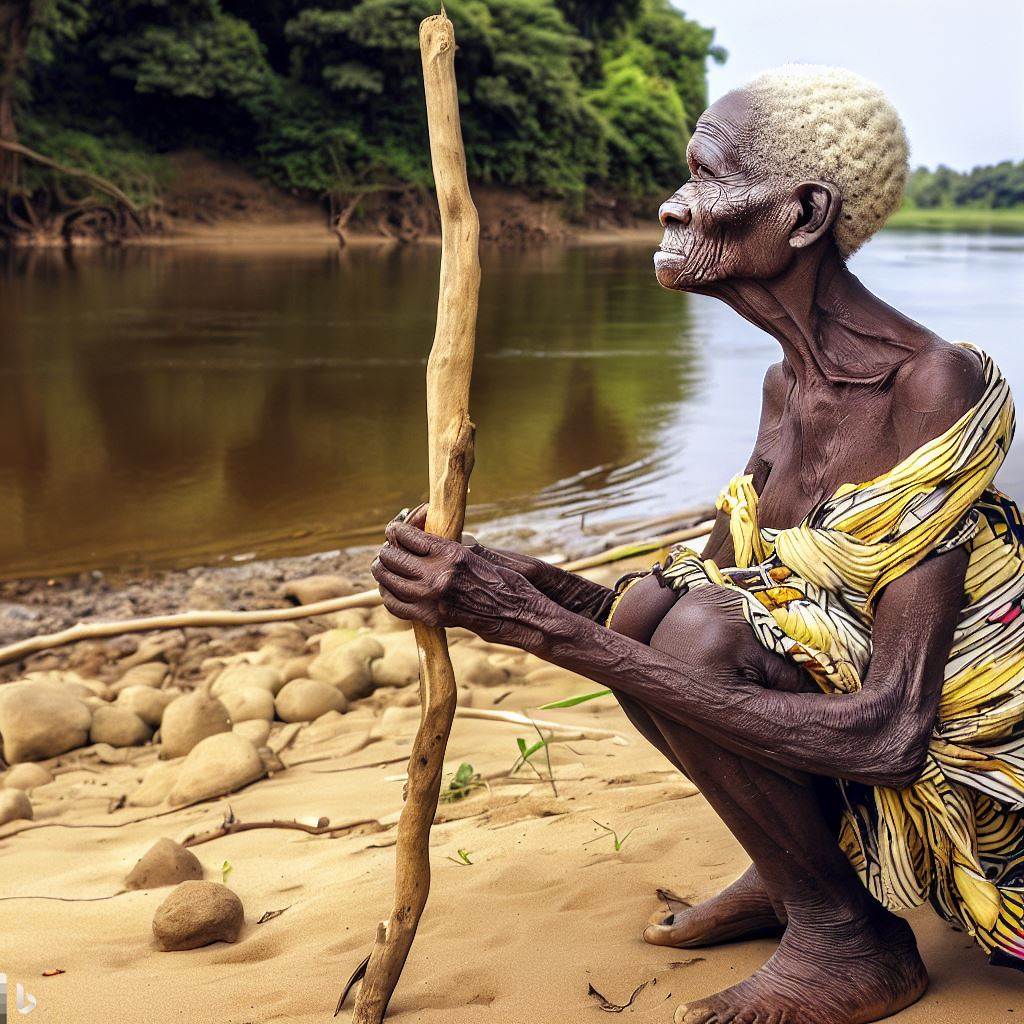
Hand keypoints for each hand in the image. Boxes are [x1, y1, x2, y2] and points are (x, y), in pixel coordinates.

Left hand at [371, 511, 542, 647]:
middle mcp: (437, 575)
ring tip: (385, 567)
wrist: (515, 613)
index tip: (394, 531)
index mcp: (450, 553)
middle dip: (386, 551)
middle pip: (391, 557)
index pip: (405, 535)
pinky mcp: (431, 617)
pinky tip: (391, 589)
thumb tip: (418, 537)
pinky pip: (394, 604)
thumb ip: (444, 546)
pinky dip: (388, 595)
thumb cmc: (500, 579)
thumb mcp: (473, 554)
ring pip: (387, 580)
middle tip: (388, 550)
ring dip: (383, 572)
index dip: (395, 531)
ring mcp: (431, 598)